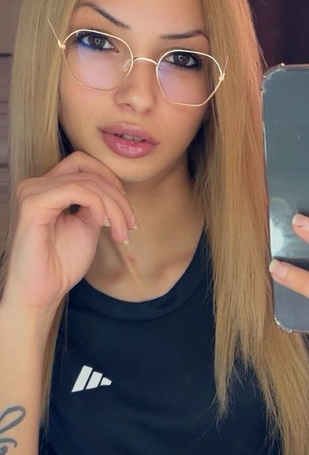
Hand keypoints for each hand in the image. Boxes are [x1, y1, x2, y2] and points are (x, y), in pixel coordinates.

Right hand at [3, 151, 135, 315]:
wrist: (44, 291)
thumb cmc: (62, 262)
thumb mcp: (88, 223)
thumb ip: (97, 201)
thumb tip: (114, 188)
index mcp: (47, 187)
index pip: (83, 162)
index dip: (111, 179)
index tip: (127, 210)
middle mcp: (35, 184)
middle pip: (89, 170)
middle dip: (117, 195)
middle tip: (130, 224)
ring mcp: (31, 192)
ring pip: (88, 181)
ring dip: (114, 206)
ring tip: (122, 231)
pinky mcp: (32, 204)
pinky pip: (77, 190)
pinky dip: (99, 205)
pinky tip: (103, 225)